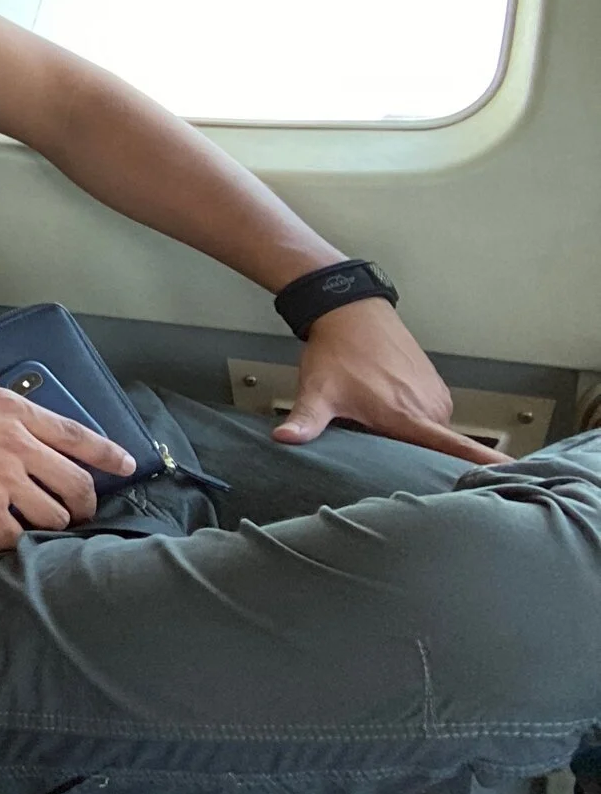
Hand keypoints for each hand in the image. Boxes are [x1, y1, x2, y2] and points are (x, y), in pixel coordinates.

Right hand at [0, 323, 138, 549]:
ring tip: (49, 528)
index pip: (75, 435)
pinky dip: (17, 544)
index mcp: (14, 411)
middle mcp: (19, 447)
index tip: (126, 465)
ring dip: (54, 523)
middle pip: (75, 482)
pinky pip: (15, 537)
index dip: (107, 453)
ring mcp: (4, 481)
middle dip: (85, 501)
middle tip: (82, 510)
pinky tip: (12, 543)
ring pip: (52, 514)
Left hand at [275, 298, 503, 463]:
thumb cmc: (338, 353)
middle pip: (439, 451)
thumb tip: (284, 439)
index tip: (508, 480)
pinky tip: (394, 421)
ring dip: (416, 440)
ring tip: (386, 441)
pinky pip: (432, 418)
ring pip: (433, 434)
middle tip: (400, 473)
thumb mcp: (318, 391)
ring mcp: (435, 397)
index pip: (456, 448)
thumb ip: (305, 421)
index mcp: (409, 417)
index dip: (483, 466)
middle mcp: (430, 408)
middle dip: (425, 465)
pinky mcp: (434, 387)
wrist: (351, 313)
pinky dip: (418, 424)